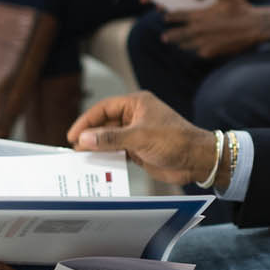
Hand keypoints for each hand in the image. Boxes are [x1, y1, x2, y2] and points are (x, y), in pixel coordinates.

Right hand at [69, 91, 221, 186]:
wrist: (197, 160)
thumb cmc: (175, 140)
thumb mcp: (140, 137)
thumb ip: (111, 138)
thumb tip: (84, 139)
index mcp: (136, 104)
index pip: (104, 108)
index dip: (86, 121)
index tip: (73, 135)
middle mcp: (135, 116)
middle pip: (104, 124)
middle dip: (90, 136)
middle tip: (74, 149)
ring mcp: (136, 134)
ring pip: (110, 139)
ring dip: (97, 148)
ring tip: (81, 159)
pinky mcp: (139, 150)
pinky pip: (117, 152)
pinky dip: (107, 158)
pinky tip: (97, 165)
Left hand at [162, 0, 267, 57]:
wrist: (255, 27)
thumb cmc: (240, 7)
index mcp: (198, 16)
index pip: (177, 16)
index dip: (169, 16)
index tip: (166, 17)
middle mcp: (197, 31)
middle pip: (176, 35)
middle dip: (169, 35)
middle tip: (164, 37)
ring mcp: (202, 43)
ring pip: (185, 45)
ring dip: (181, 43)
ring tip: (178, 43)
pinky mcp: (210, 53)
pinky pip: (198, 52)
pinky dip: (195, 49)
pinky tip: (196, 48)